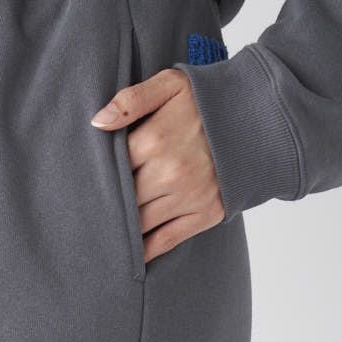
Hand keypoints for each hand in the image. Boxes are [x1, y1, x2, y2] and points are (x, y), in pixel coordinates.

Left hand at [91, 68, 223, 263]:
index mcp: (154, 140)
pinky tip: (129, 256)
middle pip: (122, 200)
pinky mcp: (205, 215)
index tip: (81, 184)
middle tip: (83, 216)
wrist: (261, 118)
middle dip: (105, 207)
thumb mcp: (171, 85)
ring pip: (140, 224)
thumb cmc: (209, 100)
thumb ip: (132, 100)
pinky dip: (145, 251)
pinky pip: (166, 240)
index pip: (110, 168)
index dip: (95, 177)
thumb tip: (97, 123)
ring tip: (101, 236)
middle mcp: (169, 173)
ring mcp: (188, 197)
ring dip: (121, 232)